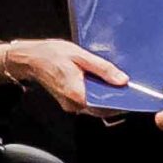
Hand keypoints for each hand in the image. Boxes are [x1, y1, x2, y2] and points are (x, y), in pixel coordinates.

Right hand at [0, 36, 126, 115]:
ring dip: (106, 98)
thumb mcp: (80, 56)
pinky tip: (101, 85)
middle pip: (101, 108)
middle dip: (116, 100)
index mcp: (77, 94)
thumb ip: (102, 69)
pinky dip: (96, 96)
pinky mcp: (68, 101)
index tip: (133, 98)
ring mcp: (70, 104)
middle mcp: (73, 104)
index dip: (121, 104)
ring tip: (116, 86)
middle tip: (128, 90)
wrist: (30, 58)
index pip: (105, 107)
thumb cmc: (51, 54)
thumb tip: (121, 80)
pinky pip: (87, 102)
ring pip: (94, 106)